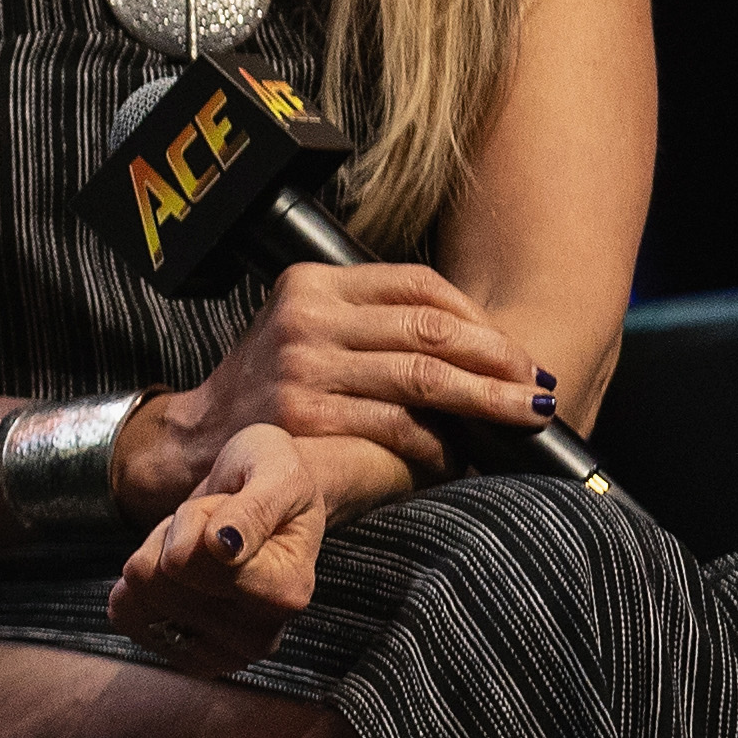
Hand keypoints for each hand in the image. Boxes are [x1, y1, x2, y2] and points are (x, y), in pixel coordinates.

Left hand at [107, 421, 389, 669]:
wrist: (270, 500)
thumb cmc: (272, 478)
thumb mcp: (274, 472)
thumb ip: (252, 510)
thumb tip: (222, 547)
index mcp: (287, 593)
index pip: (187, 562)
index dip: (194, 522)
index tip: (228, 509)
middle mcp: (259, 636)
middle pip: (157, 580)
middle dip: (175, 538)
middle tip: (212, 526)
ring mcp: (222, 652)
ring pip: (139, 594)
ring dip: (159, 557)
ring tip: (201, 545)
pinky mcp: (188, 656)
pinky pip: (127, 615)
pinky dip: (142, 584)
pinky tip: (182, 573)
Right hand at [125, 259, 548, 497]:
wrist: (199, 438)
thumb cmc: (267, 384)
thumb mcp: (303, 328)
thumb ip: (368, 319)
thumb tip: (474, 340)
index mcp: (312, 284)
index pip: (417, 285)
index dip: (477, 317)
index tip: (513, 349)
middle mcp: (307, 318)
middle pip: (429, 330)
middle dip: (498, 359)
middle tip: (538, 385)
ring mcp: (304, 367)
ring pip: (423, 378)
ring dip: (487, 402)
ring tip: (527, 417)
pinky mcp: (306, 417)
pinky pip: (396, 427)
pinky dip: (439, 443)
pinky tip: (461, 453)